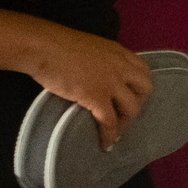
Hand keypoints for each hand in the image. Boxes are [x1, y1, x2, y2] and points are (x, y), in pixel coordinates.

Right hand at [24, 23, 153, 148]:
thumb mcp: (90, 48)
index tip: (131, 95)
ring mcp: (111, 83)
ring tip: (114, 132)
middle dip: (137, 103)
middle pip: (145, 89)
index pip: (143, 70)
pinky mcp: (97, 97)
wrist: (42, 47)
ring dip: (125, 122)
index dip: (139, 86)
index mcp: (118, 53)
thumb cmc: (56, 44)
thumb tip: (96, 75)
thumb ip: (100, 61)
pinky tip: (104, 144)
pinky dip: (109, 135)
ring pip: (131, 108)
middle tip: (123, 114)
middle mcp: (121, 67)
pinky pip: (110, 121)